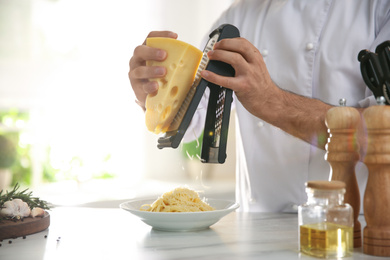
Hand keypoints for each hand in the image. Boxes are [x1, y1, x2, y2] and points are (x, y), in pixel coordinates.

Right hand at [128, 31, 177, 109]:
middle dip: (152, 52)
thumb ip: (172, 61)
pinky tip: (156, 86)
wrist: (152, 98)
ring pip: (140, 70)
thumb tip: (191, 58)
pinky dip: (149, 86)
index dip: (161, 35)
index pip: (150, 38)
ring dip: (152, 70)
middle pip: (140, 51)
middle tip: (164, 55)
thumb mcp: (166, 66)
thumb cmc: (160, 78)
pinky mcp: (136, 88)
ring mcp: (135, 75)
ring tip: (163, 72)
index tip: (175, 36)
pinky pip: (142, 86)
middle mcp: (137, 61)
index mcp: (146, 52)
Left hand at [201, 37, 332, 148]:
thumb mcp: (257, 68)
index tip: (221, 42)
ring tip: (210, 56)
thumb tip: (225, 56)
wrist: (270, 102)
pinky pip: (225, 80)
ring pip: (234, 58)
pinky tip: (206, 74)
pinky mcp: (243, 86)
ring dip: (219, 55)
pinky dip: (213, 76)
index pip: (244, 43)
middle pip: (239, 47)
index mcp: (257, 59)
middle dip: (224, 44)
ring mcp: (249, 75)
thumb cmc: (261, 87)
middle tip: (214, 47)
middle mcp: (254, 64)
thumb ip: (246, 61)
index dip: (230, 40)